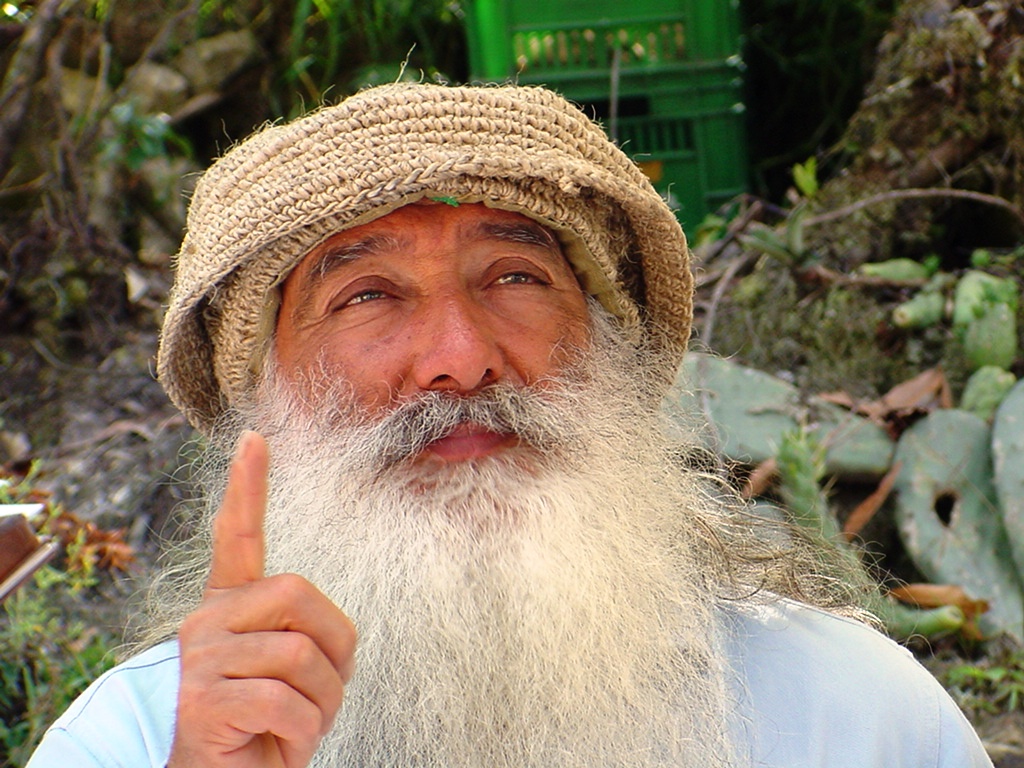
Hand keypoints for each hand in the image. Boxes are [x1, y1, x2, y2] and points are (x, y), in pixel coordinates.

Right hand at [168, 431, 356, 767]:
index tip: (256, 437)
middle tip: (330, 688)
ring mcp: (202, 660)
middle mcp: (208, 621)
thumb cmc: (259, 726)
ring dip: (323, 702)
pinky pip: (286, 702)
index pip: (236, 535)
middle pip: (300, 594)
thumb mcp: (283, 673)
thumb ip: (299, 635)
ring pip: (301, 655)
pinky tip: (285, 743)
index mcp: (228, 607)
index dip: (248, 486)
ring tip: (302, 726)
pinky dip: (304, 732)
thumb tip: (336, 636)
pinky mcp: (204, 701)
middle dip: (336, 645)